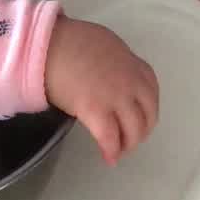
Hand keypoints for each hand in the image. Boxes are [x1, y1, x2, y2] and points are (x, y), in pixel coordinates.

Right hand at [45, 15, 158, 165]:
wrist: (49, 46)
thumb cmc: (68, 41)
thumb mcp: (103, 44)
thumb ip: (114, 63)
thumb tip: (109, 76)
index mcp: (131, 63)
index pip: (151, 89)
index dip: (148, 108)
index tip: (142, 117)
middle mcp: (130, 81)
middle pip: (148, 113)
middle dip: (142, 130)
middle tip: (131, 139)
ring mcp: (116, 97)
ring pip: (133, 129)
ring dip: (128, 144)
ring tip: (119, 152)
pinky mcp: (97, 111)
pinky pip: (110, 137)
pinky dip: (111, 150)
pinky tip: (108, 158)